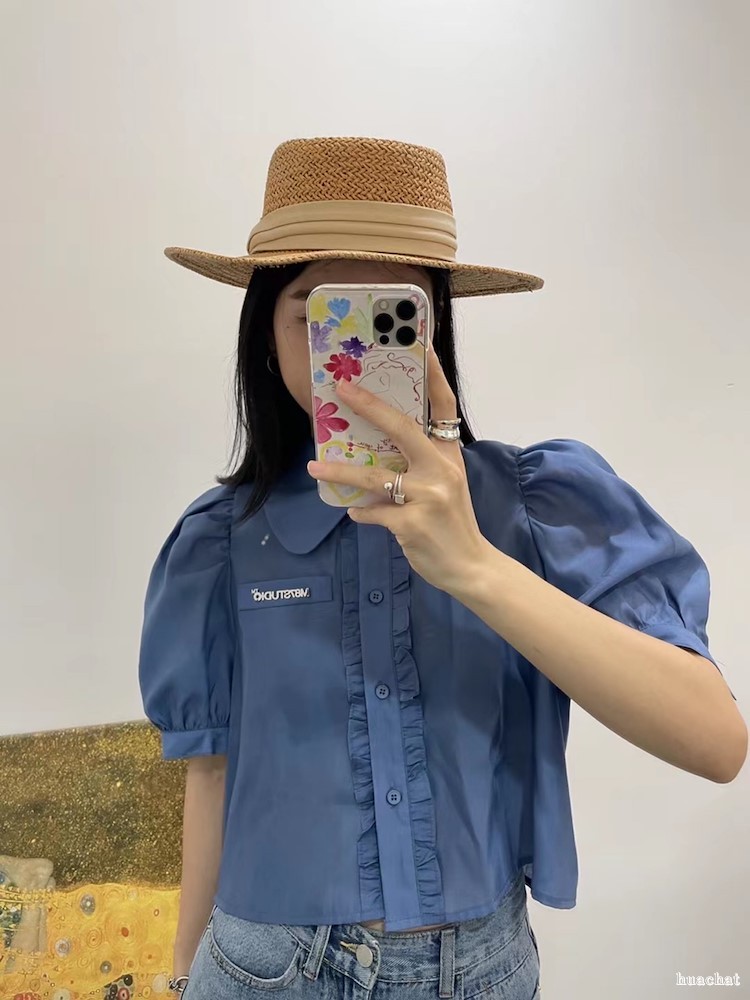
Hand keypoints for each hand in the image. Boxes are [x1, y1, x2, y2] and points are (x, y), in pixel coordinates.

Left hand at [307, 346, 490, 593]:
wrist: (471, 567)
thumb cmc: (453, 523)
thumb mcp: (446, 485)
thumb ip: (419, 464)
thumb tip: (374, 452)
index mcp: (450, 456)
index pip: (445, 406)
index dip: (433, 374)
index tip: (419, 344)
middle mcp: (441, 470)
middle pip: (403, 428)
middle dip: (370, 406)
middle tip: (341, 390)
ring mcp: (428, 496)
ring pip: (374, 477)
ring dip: (340, 470)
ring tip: (314, 466)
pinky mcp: (412, 524)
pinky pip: (372, 512)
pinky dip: (360, 513)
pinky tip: (355, 514)